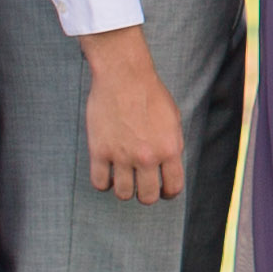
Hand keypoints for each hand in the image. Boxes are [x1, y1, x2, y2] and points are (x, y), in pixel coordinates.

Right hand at [78, 28, 186, 202]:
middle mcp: (146, 157)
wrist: (123, 74)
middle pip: (147, 197)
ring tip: (123, 178)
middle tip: (142, 185)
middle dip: (146, 194)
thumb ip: (172, 145)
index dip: (168, 192)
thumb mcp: (173, 119)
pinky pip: (99, 183)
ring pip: (123, 194)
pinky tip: (107, 172)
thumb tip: (169, 168)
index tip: (163, 190)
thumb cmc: (150, 93)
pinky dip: (103, 182)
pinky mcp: (99, 151)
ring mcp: (121, 155)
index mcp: (169, 149)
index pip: (173, 187)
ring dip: (124, 189)